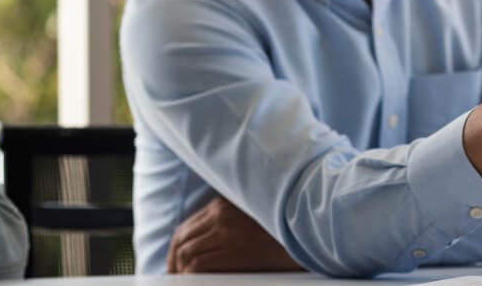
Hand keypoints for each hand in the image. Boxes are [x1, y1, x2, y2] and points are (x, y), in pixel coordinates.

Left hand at [167, 196, 303, 272]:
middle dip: (173, 260)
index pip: (188, 226)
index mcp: (225, 203)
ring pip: (186, 252)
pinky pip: (198, 265)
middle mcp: (222, 213)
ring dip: (180, 270)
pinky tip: (193, 283)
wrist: (308, 233)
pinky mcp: (233, 249)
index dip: (177, 247)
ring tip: (182, 282)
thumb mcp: (252, 217)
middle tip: (174, 276)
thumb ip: (230, 222)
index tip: (176, 262)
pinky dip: (190, 276)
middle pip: (182, 238)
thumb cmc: (282, 231)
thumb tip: (205, 242)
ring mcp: (226, 231)